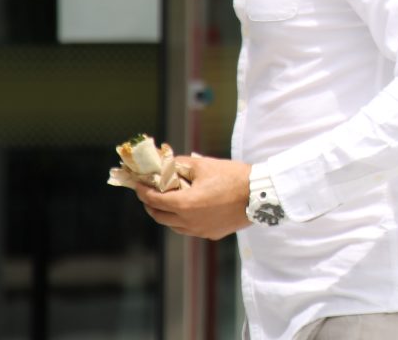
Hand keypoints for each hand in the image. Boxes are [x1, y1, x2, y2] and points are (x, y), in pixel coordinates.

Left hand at [136, 154, 251, 239]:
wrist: (260, 194)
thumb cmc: (233, 177)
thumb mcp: (204, 165)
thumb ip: (181, 164)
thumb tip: (166, 162)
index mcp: (184, 204)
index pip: (154, 200)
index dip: (142, 191)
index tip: (137, 184)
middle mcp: (189, 222)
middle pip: (160, 216)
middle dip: (151, 205)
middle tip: (149, 194)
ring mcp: (200, 230)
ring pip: (174, 226)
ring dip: (167, 214)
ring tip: (169, 202)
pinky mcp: (212, 234)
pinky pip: (190, 229)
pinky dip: (184, 220)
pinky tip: (190, 210)